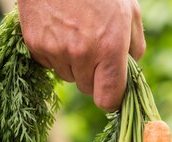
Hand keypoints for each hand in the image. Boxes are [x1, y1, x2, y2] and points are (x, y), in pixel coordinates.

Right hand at [18, 0, 144, 111]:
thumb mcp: (129, 12)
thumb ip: (135, 47)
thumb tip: (130, 73)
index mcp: (110, 48)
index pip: (108, 99)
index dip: (111, 98)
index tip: (111, 90)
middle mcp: (82, 54)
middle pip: (87, 89)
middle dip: (92, 75)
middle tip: (93, 47)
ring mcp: (56, 51)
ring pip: (68, 76)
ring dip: (73, 64)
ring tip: (75, 33)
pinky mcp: (36, 46)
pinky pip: (49, 64)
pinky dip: (54, 53)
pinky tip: (58, 29)